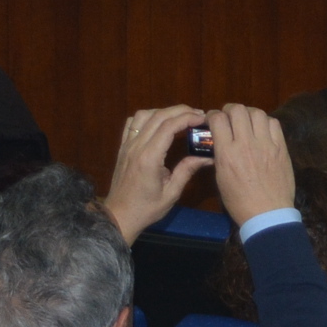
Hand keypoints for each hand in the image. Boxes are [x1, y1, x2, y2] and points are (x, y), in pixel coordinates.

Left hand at [102, 105, 211, 243]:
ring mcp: (127, 145)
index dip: (188, 118)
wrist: (119, 216)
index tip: (203, 118)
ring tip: (180, 117)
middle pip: (159, 116)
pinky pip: (131, 123)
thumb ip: (187, 170)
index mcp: (149, 158)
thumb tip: (208, 156)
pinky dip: (146, 117)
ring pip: (144, 115)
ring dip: (164, 111)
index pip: (169, 126)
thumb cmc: (147, 208)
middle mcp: (136, 147)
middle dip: (181, 110)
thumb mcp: (172, 193)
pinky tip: (158, 123)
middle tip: (198, 115)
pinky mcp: (122, 147)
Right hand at [207, 103, 295, 230]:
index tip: (212, 118)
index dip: (213, 115)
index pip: (218, 120)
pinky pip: (274, 123)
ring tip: (246, 120)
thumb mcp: (221, 178)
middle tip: (229, 116)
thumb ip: (220, 155)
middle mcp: (246, 144)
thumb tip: (219, 141)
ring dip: (249, 113)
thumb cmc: (239, 201)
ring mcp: (266, 144)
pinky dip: (265, 122)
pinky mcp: (281, 147)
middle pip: (238, 110)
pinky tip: (262, 129)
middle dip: (230, 109)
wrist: (268, 213)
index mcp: (227, 154)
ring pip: (257, 113)